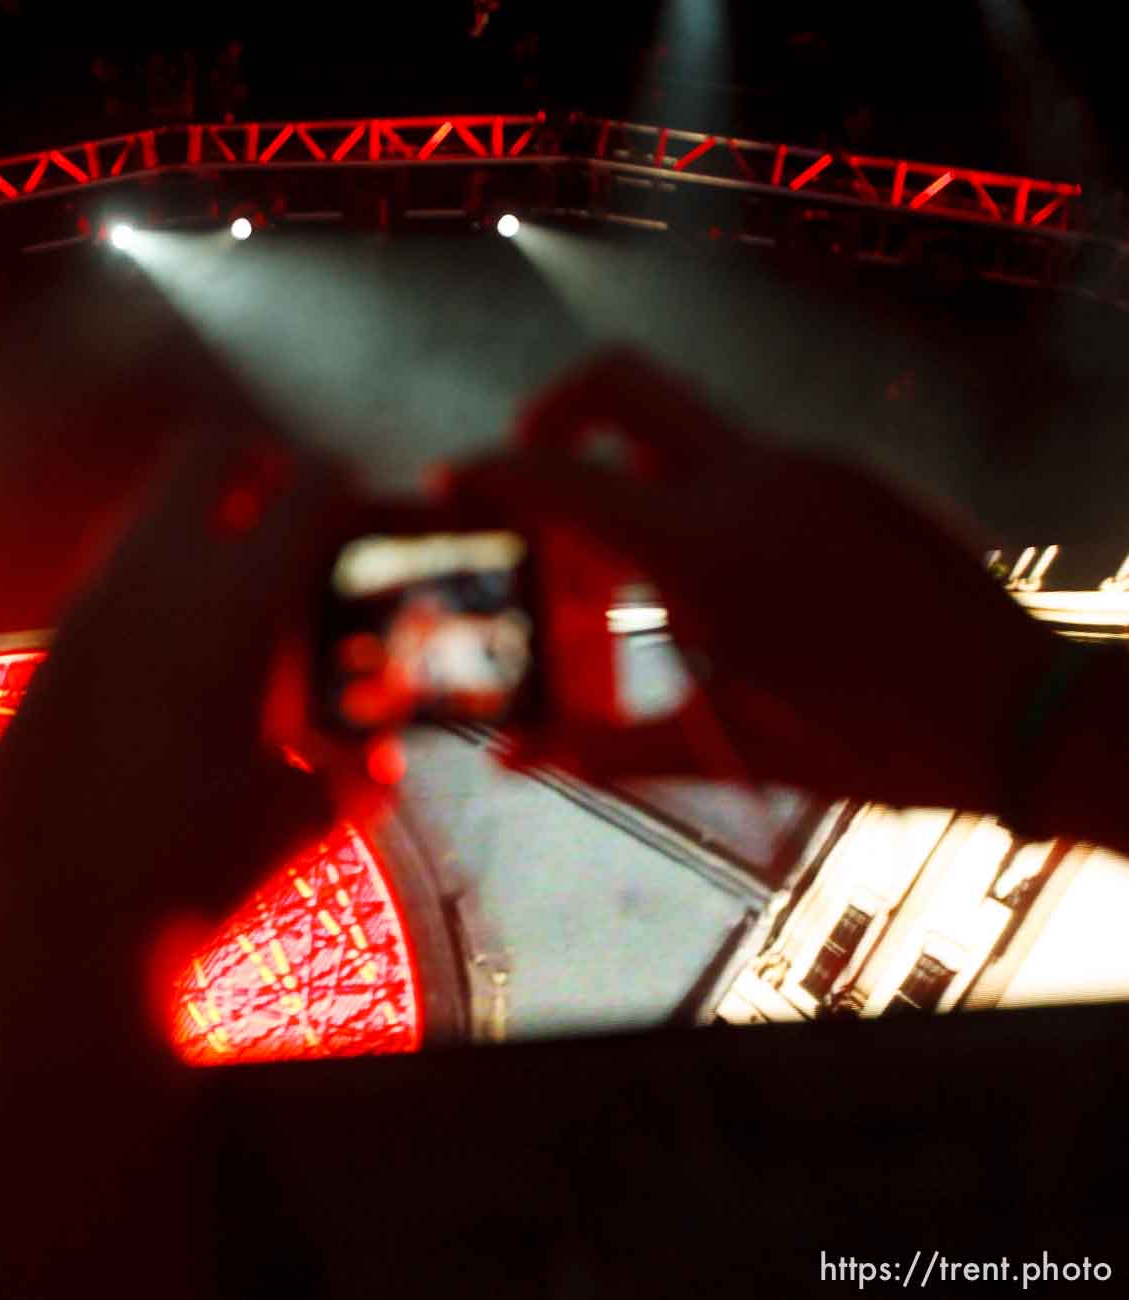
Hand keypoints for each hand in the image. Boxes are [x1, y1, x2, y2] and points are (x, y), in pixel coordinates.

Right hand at [440, 348, 1059, 811]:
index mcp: (707, 548)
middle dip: (553, 408)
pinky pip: (748, 460)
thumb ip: (602, 744)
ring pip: (686, 424)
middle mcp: (754, 480)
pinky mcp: (852, 474)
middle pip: (618, 378)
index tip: (449, 481)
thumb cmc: (870, 742)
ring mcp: (810, 465)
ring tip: (627, 561)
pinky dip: (701, 495)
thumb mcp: (723, 748)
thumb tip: (508, 760)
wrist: (1025, 715)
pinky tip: (721, 577)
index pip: (560, 474)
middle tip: (529, 464)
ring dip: (634, 464)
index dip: (487, 471)